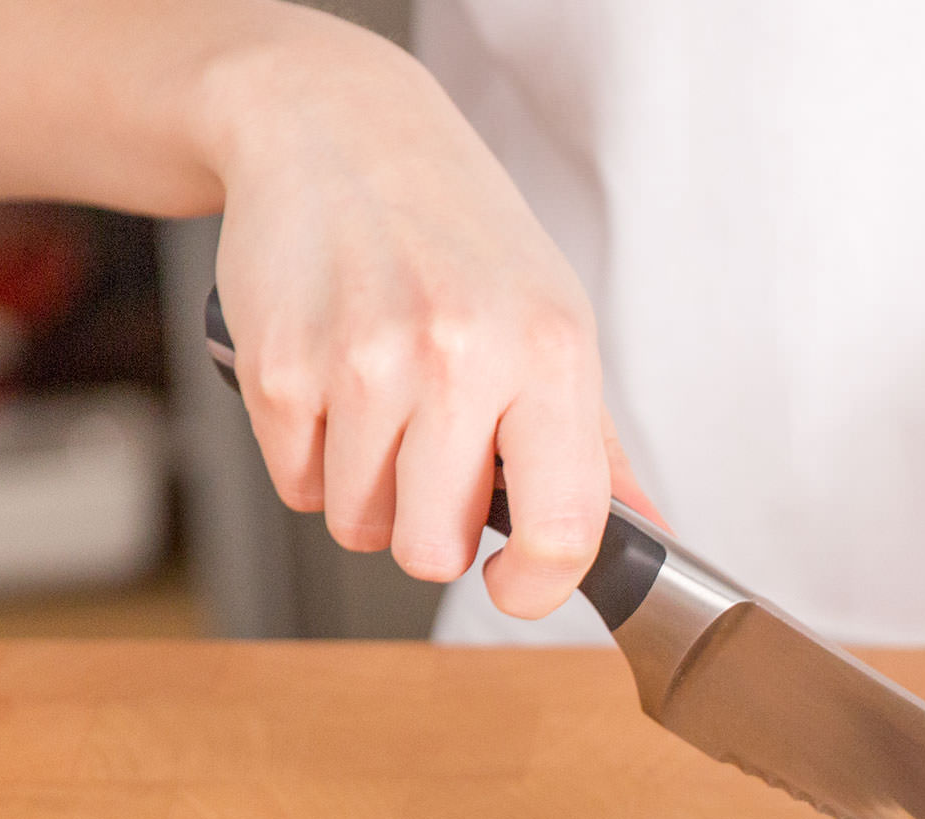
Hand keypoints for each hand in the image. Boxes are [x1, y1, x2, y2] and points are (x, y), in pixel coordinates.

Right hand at [206, 17, 655, 616]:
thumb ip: (598, 451)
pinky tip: (336, 388)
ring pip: (361, 527)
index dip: (537, 587)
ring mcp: (364, 363)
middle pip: (433, 554)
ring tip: (388, 411)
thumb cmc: (460, 233)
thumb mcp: (555, 322)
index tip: (516, 582)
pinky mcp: (279, 367)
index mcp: (549, 353)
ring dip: (370, 494)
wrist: (338, 126)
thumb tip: (644, 543)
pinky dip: (313, 459)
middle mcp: (461, 357)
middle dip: (432, 530)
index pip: (562, 530)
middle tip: (438, 463)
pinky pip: (297, 487)